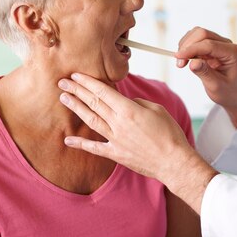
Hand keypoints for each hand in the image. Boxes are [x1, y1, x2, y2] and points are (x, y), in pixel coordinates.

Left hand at [58, 73, 216, 212]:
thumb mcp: (158, 110)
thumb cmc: (170, 134)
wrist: (174, 161)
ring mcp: (115, 139)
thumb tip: (127, 103)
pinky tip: (68, 139)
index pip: (103, 92)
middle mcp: (118, 123)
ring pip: (91, 120)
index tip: (76, 75)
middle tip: (63, 82)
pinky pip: (94, 148)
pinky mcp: (116, 154)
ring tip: (64, 98)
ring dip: (76, 108)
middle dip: (77, 91)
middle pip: (94, 103)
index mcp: (129, 110)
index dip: (88, 82)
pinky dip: (80, 144)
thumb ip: (138, 103)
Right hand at [175, 27, 236, 126]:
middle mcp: (227, 44)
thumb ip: (205, 73)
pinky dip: (187, 46)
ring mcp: (219, 42)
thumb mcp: (216, 86)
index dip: (192, 49)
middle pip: (202, 34)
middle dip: (187, 46)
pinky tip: (186, 58)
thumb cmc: (227, 91)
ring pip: (197, 33)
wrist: (232, 94)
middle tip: (179, 63)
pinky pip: (195, 38)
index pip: (209, 45)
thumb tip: (193, 62)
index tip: (178, 58)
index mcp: (232, 53)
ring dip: (185, 45)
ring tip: (182, 62)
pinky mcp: (211, 44)